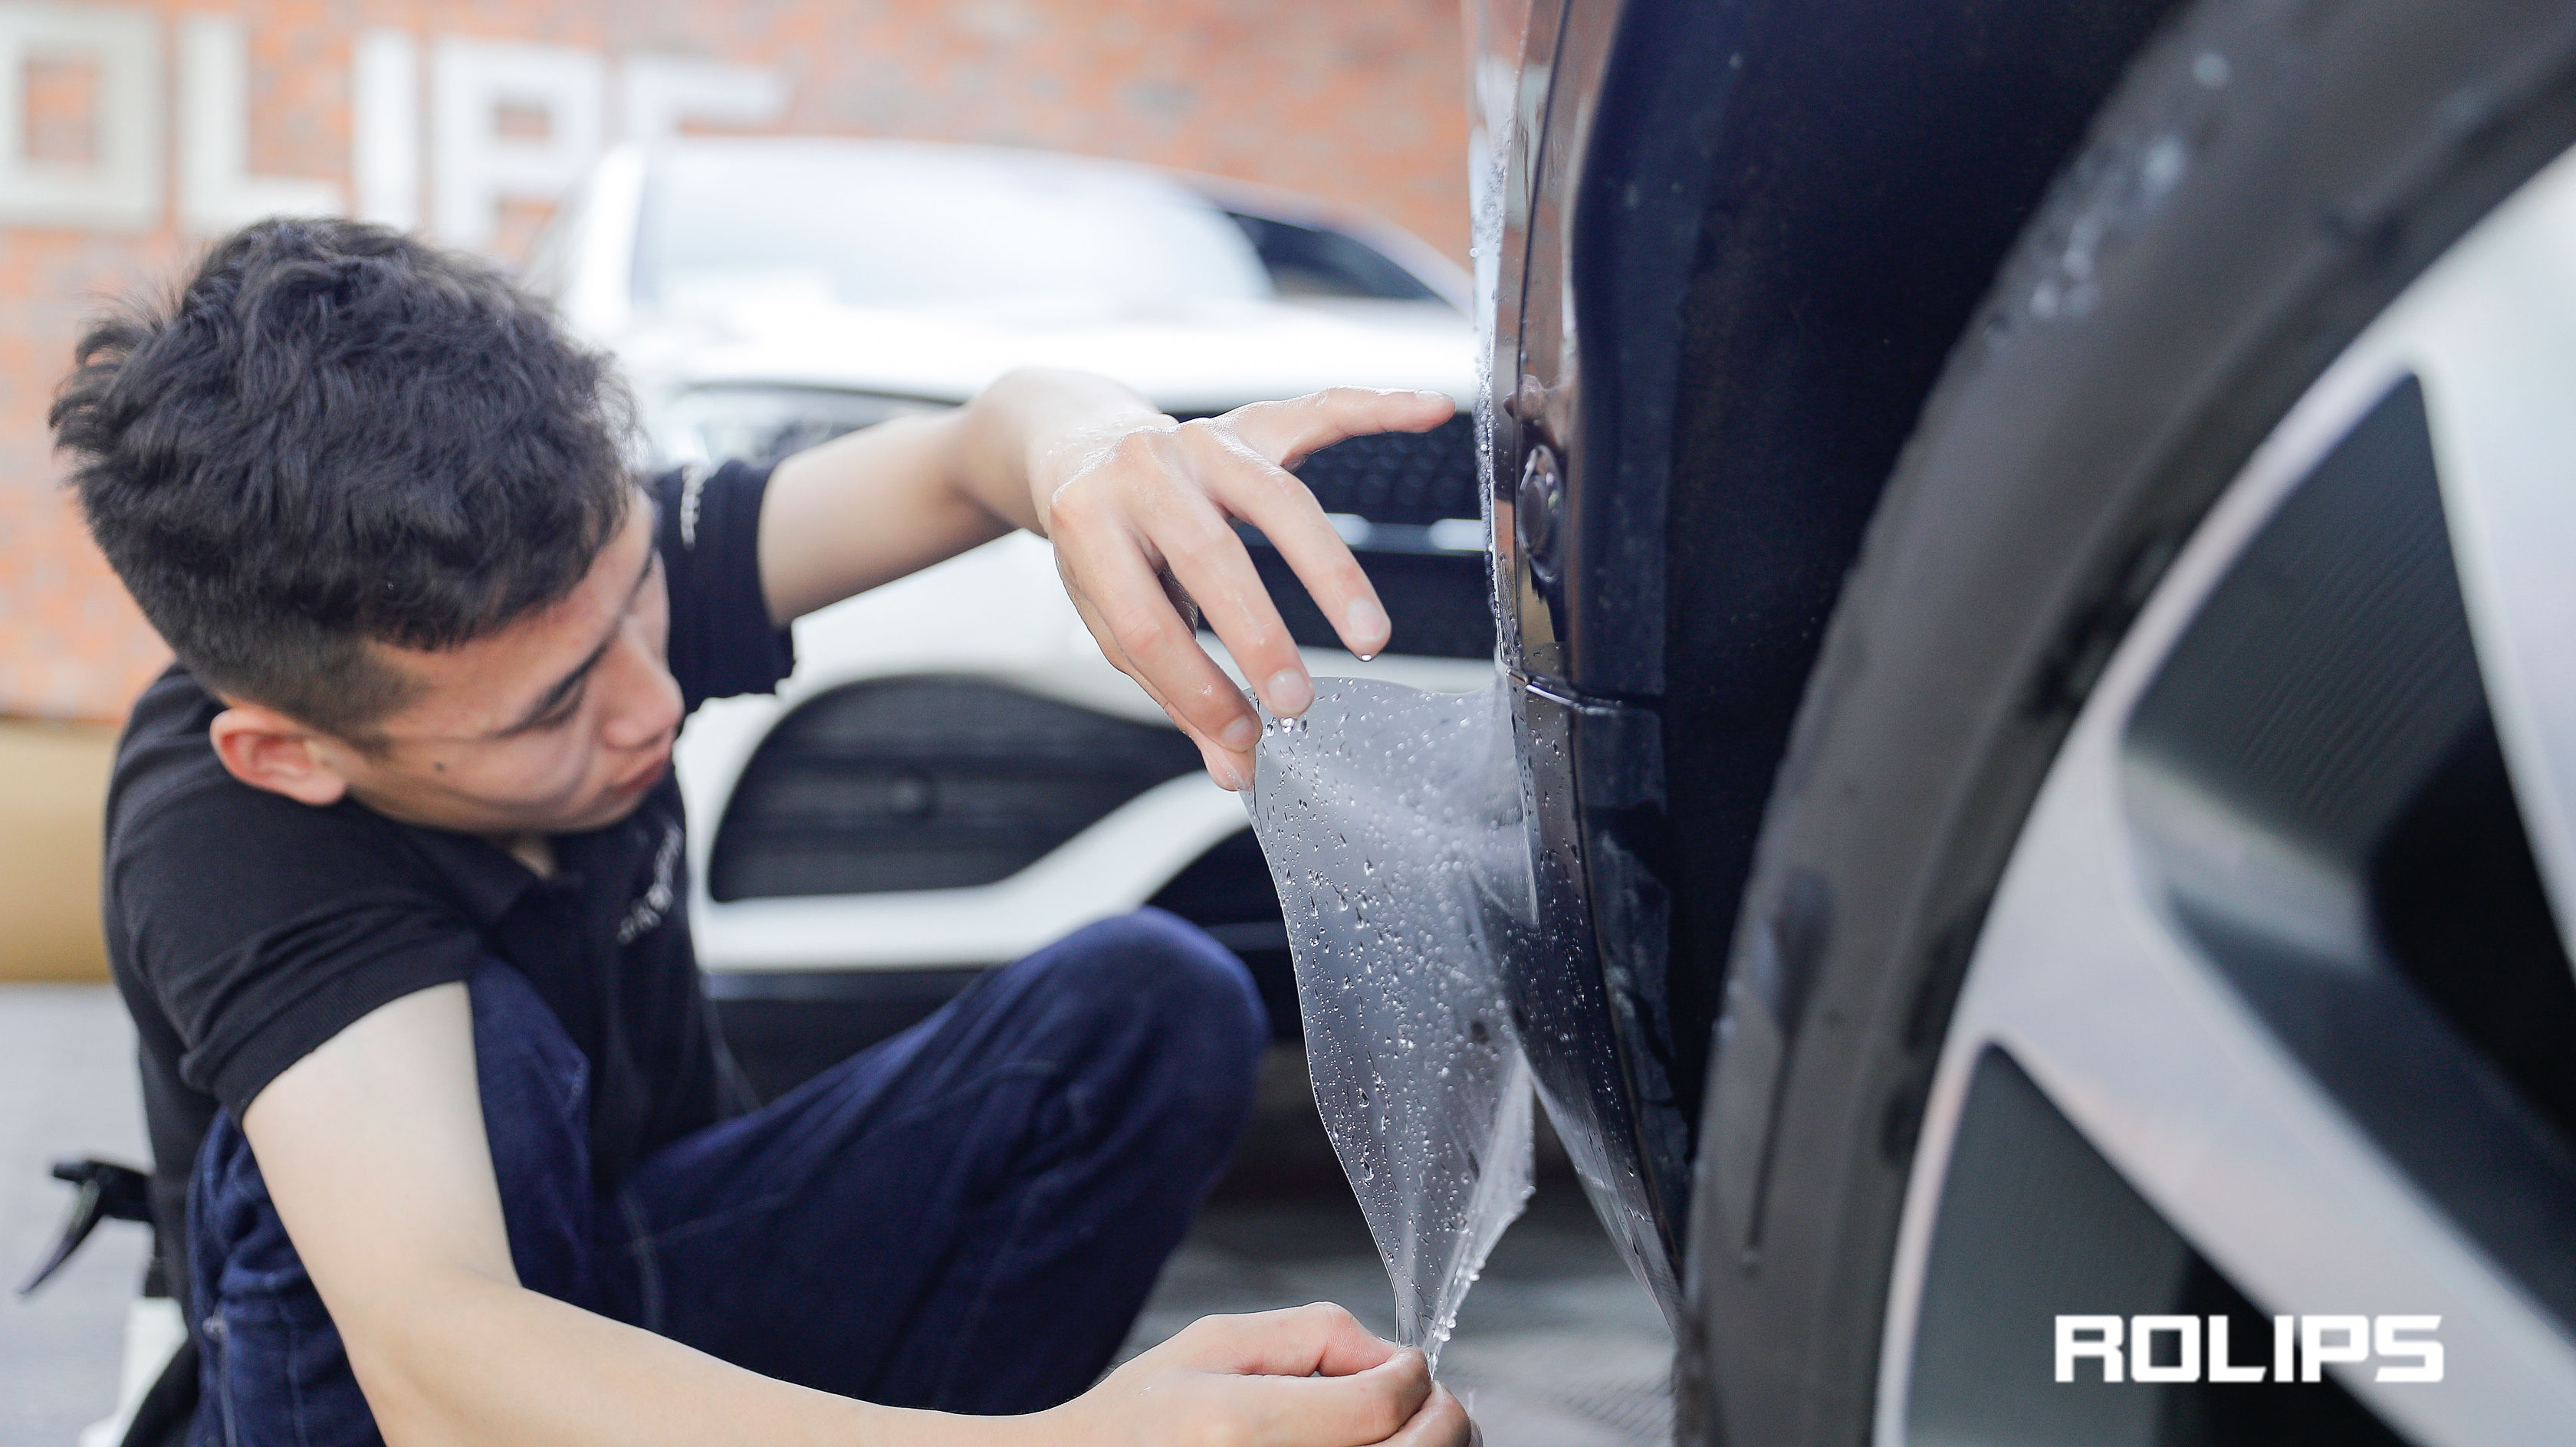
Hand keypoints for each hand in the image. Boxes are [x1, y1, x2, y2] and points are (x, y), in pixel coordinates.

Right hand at [1031, 1304, 1473, 1446]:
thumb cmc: (1142, 1419)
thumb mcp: (1212, 1346)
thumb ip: (1311, 1334)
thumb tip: (1393, 1359)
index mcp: (1237, 1429)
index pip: (1381, 1402)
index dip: (1413, 1374)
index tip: (1406, 1364)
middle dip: (1442, 1418)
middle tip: (1430, 1398)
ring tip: (1404, 1429)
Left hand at [1036, 388, 1457, 787]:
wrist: (1082, 452)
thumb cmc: (1104, 547)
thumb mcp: (1111, 619)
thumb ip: (1175, 688)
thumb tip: (1234, 767)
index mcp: (1088, 525)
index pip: (1145, 621)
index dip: (1195, 687)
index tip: (1243, 736)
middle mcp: (1142, 473)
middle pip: (1208, 555)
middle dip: (1257, 636)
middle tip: (1296, 700)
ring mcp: (1201, 441)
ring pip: (1275, 497)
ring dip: (1329, 568)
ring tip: (1369, 633)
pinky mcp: (1248, 423)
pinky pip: (1318, 412)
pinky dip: (1376, 409)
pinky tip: (1429, 411)